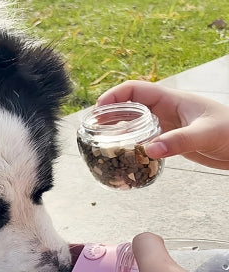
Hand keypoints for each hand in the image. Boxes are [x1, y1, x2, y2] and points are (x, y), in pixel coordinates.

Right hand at [96, 80, 228, 168]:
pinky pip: (143, 139)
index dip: (115, 96)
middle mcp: (165, 111)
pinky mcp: (168, 140)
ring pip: (134, 124)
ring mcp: (165, 126)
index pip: (136, 90)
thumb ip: (178, 141)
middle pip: (130, 106)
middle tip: (93, 127)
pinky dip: (130, 144)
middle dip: (110, 114)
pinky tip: (123, 154)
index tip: (99, 108)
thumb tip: (150, 150)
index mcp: (171, 100)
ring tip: (101, 140)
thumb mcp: (205, 133)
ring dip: (118, 130)